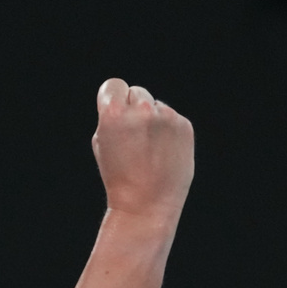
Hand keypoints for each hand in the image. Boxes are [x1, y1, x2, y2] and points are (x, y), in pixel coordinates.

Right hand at [92, 78, 193, 221]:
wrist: (146, 203)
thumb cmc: (118, 175)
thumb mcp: (102, 143)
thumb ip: (110, 118)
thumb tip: (125, 102)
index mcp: (113, 114)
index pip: (113, 85)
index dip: (112, 98)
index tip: (115, 111)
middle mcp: (141, 111)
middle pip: (136, 92)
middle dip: (133, 108)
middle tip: (132, 136)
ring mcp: (166, 117)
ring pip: (155, 105)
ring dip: (152, 119)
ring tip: (148, 148)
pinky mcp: (184, 125)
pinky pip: (171, 118)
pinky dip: (167, 131)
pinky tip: (163, 152)